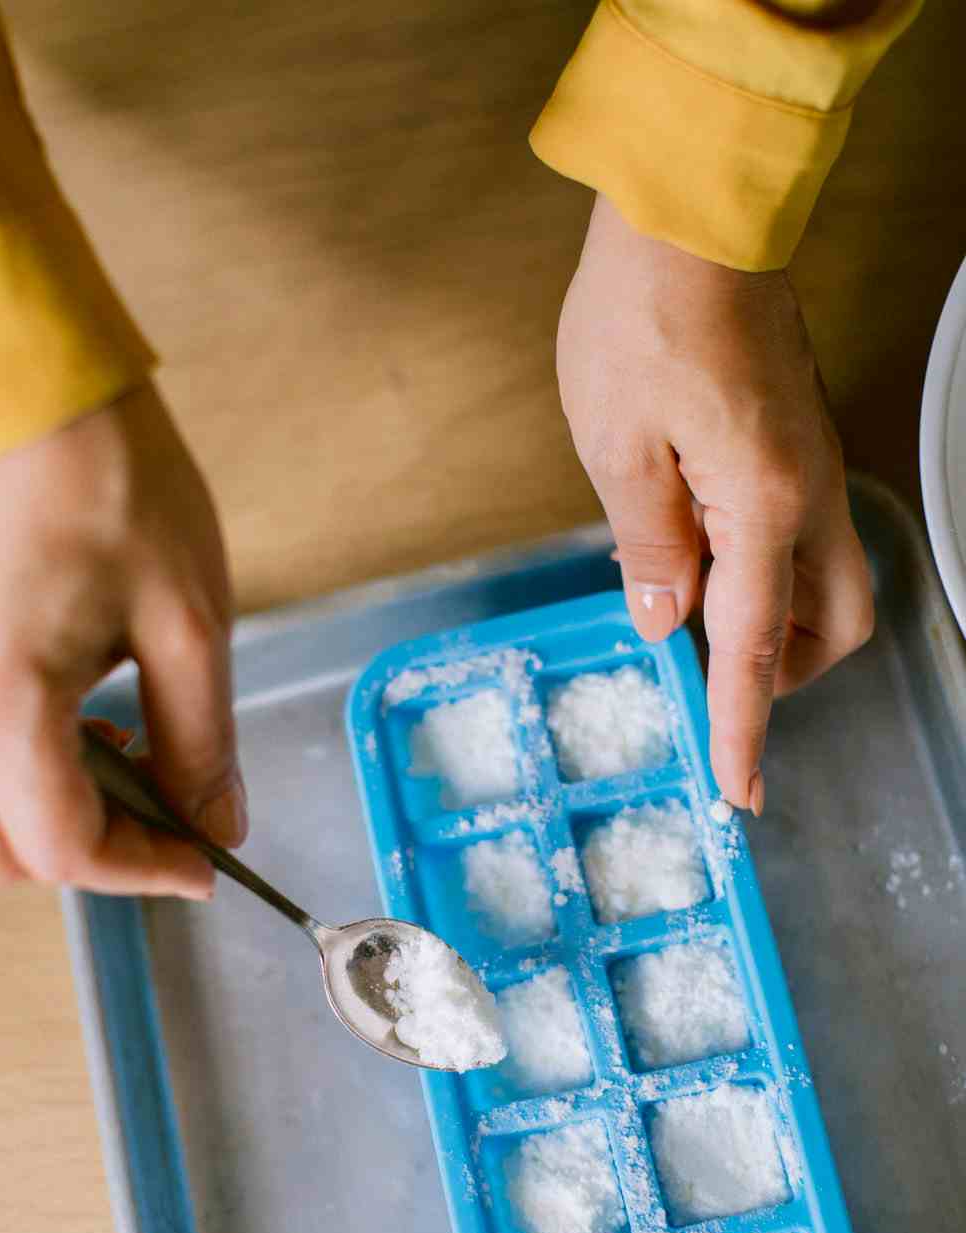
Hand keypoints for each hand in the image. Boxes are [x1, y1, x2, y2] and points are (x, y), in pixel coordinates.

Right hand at [0, 381, 244, 895]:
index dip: (143, 871)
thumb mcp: (189, 623)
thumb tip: (217, 827)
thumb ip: (202, 744)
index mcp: (1, 705)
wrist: (25, 390)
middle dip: (93, 855)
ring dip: (40, 823)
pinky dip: (0, 782)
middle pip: (0, 857)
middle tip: (166, 812)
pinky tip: (63, 726)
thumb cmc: (112, 484)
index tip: (202, 863)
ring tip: (116, 758)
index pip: (64, 848)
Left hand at [558, 197, 872, 810]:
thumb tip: (666, 619)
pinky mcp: (794, 445)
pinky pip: (800, 537)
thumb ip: (649, 545)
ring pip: (827, 584)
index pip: (756, 649)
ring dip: (773, 621)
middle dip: (779, 673)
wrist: (691, 218)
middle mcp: (807, 497)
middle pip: (833, 626)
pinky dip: (762, 570)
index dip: (743, 730)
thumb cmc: (642, 319)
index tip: (737, 794)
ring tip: (687, 611)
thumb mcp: (618, 446)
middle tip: (704, 676)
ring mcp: (810, 467)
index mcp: (762, 508)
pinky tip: (695, 551)